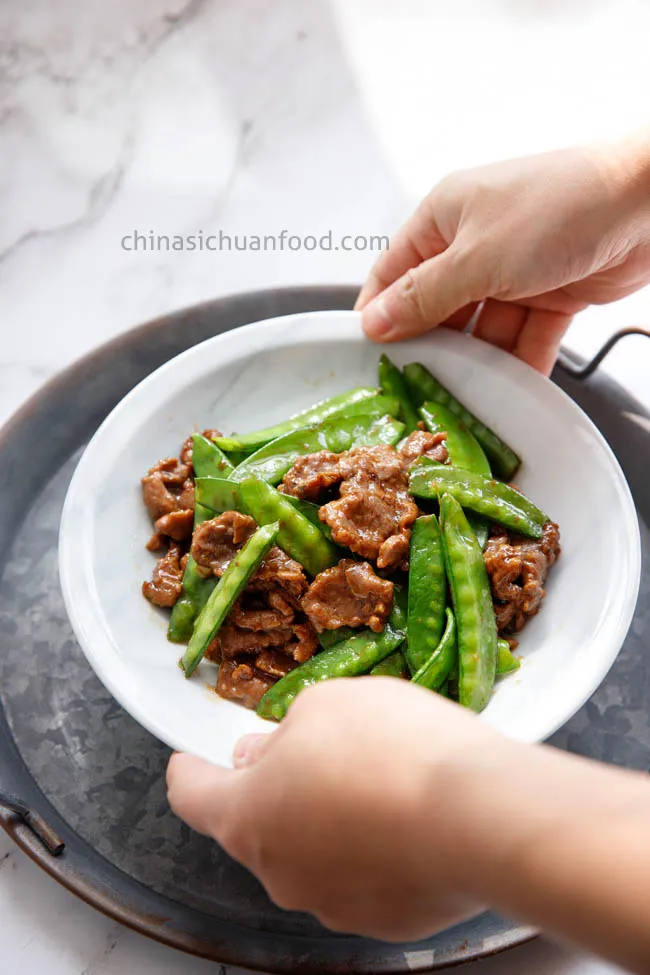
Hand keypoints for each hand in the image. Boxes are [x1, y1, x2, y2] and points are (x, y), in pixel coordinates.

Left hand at [168, 677, 649, 968]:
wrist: (481, 816)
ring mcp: (331, 904)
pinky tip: (406, 814)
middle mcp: (278, 872)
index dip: (187, 771)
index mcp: (248, 815)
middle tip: (313, 750)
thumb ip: (285, 731)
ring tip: (376, 776)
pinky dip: (372, 846)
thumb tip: (270, 754)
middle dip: (275, 786)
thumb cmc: (391, 748)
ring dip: (327, 817)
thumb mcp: (326, 704)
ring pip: (312, 851)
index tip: (187, 760)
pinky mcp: (385, 921)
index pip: (193, 796)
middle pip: (258, 824)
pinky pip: (363, 875)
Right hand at [356, 138, 649, 373]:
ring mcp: (514, 270)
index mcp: (445, 218)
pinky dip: (521, 362)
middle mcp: (475, 243)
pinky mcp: (551, 293)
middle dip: (434, 346)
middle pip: (439, 308)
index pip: (394, 272)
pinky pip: (525, 336)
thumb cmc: (561, 204)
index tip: (366, 355)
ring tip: (469, 394)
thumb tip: (376, 321)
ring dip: (480, 361)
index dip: (379, 314)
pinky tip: (514, 388)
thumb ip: (424, 295)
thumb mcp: (477, 256)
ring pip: (483, 329)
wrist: (647, 202)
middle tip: (418, 387)